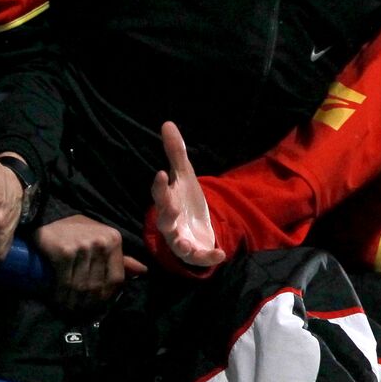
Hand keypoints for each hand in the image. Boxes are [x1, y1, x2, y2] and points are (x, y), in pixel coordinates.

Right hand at [36, 214, 146, 310]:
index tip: (98, 305)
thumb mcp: (102, 239)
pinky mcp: (65, 253)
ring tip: (69, 309)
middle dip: (88, 303)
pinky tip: (58, 300)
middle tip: (80, 312)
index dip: (107, 295)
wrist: (49, 218)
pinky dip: (61, 295)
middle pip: (97, 285)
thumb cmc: (77, 231)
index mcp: (114, 240)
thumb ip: (121, 257)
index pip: (116, 278)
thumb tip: (143, 271)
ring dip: (74, 302)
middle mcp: (101, 244)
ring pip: (82, 286)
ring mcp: (83, 248)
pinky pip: (65, 282)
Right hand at [151, 121, 225, 267]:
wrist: (196, 227)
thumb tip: (167, 123)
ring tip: (184, 244)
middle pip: (165, 219)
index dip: (160, 185)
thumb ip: (176, 152)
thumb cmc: (185, 200)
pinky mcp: (194, 252)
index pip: (160, 193)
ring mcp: (181, 239)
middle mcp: (170, 222)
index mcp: (168, 202)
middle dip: (166, 212)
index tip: (161, 173)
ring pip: (177, 243)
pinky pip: (199, 257)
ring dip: (181, 244)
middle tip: (170, 206)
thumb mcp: (185, 175)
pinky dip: (208, 258)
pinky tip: (221, 254)